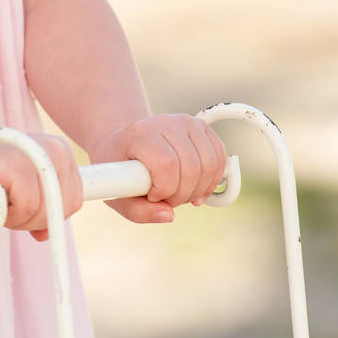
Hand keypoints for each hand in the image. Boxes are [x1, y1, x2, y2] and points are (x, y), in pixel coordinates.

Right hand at [0, 132, 82, 241]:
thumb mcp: (22, 190)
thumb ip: (40, 208)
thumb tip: (46, 235)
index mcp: (61, 152)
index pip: (74, 200)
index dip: (50, 215)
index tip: (25, 207)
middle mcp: (55, 149)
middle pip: (61, 209)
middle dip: (33, 220)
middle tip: (7, 205)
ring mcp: (37, 154)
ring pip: (43, 212)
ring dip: (17, 218)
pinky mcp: (16, 165)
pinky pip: (26, 207)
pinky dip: (5, 213)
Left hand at [87, 114, 226, 223]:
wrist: (125, 142)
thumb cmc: (121, 169)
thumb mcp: (118, 194)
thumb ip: (139, 212)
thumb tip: (169, 215)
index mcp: (140, 134)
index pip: (166, 164)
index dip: (165, 190)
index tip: (152, 196)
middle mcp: (164, 122)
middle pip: (191, 167)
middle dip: (182, 195)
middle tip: (167, 199)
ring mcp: (185, 122)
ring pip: (209, 164)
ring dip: (198, 189)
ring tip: (180, 192)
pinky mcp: (200, 126)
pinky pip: (219, 157)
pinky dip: (212, 179)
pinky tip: (197, 187)